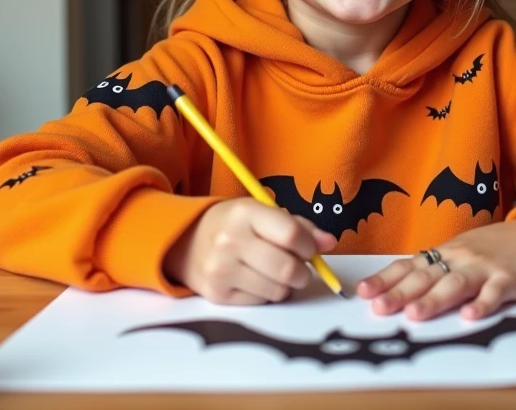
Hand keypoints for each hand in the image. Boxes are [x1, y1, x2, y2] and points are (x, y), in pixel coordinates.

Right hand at [163, 198, 335, 304]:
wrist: (185, 242)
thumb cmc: (234, 226)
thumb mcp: (263, 214)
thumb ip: (300, 227)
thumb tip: (329, 243)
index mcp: (245, 213)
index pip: (292, 234)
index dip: (310, 246)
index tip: (310, 250)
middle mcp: (230, 240)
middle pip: (288, 269)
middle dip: (303, 273)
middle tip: (300, 269)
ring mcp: (222, 270)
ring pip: (278, 290)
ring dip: (286, 286)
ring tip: (275, 273)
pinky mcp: (217, 295)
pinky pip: (261, 302)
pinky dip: (267, 295)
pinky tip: (257, 281)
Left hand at [356, 217, 515, 321]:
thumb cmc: (500, 248)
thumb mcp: (464, 253)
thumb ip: (439, 269)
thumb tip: (403, 286)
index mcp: (446, 253)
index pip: (409, 266)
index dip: (386, 279)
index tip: (362, 292)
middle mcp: (461, 257)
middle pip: (426, 276)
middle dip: (400, 293)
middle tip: (378, 309)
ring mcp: (486, 266)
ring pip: (455, 283)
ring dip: (434, 300)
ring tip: (415, 315)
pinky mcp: (511, 277)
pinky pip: (496, 292)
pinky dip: (483, 304)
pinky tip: (471, 316)